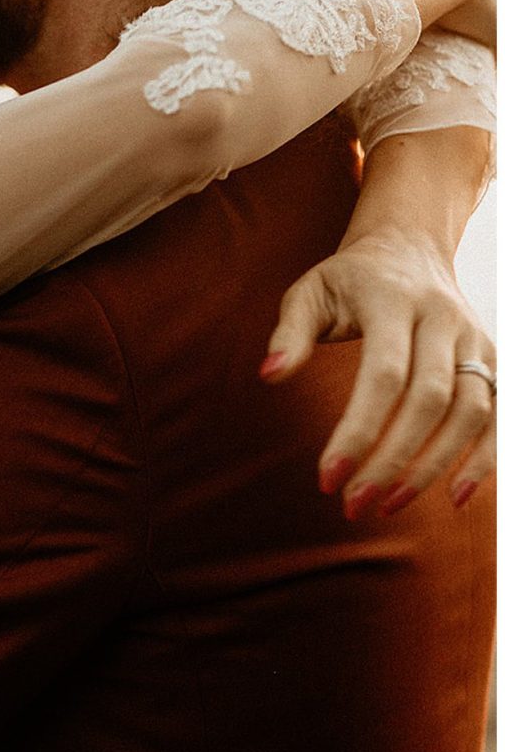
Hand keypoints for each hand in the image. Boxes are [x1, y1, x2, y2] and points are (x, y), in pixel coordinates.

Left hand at [264, 229, 494, 517]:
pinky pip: (498, 416)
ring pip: (471, 413)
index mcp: (394, 301)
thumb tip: (269, 375)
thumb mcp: (310, 292)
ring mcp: (475, 341)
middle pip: (429, 400)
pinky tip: (456, 497)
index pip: (383, 375)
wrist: (410, 247)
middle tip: (353, 504)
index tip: (327, 476)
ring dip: (433, 467)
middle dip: (393, 460)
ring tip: (388, 504)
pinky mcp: (493, 361)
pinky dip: (484, 459)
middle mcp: (444, 320)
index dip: (359, 429)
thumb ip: (290, 333)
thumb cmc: (348, 278)